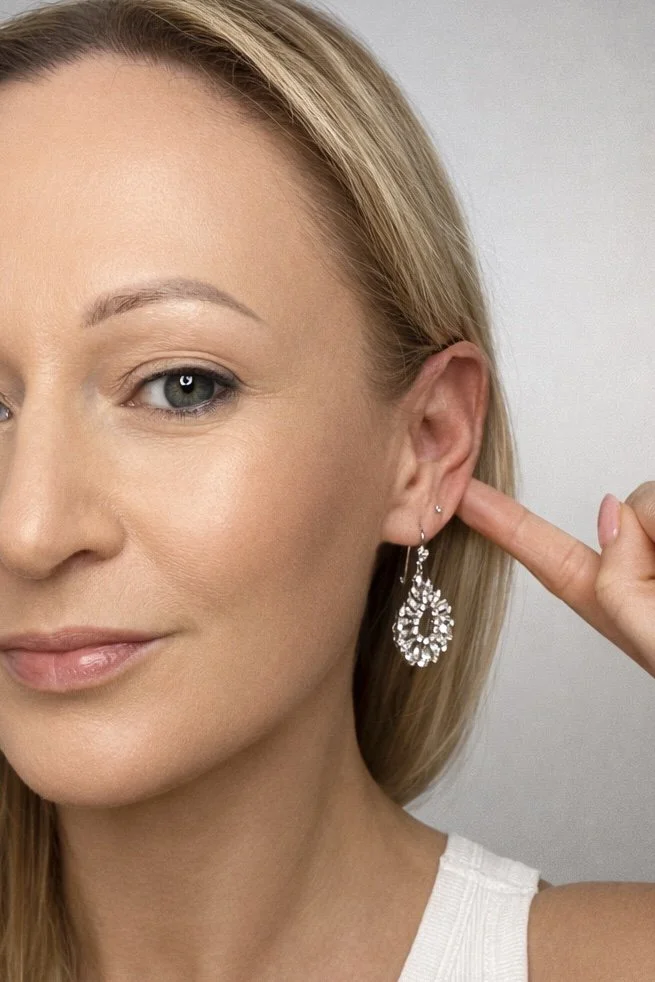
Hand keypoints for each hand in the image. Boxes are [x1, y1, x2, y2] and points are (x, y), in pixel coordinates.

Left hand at [454, 479, 654, 676]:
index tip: (462, 498)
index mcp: (617, 601)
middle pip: (625, 511)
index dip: (500, 525)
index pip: (546, 556)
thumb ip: (620, 585)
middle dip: (650, 527)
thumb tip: (611, 514)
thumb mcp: (652, 637)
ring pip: (651, 500)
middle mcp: (638, 567)